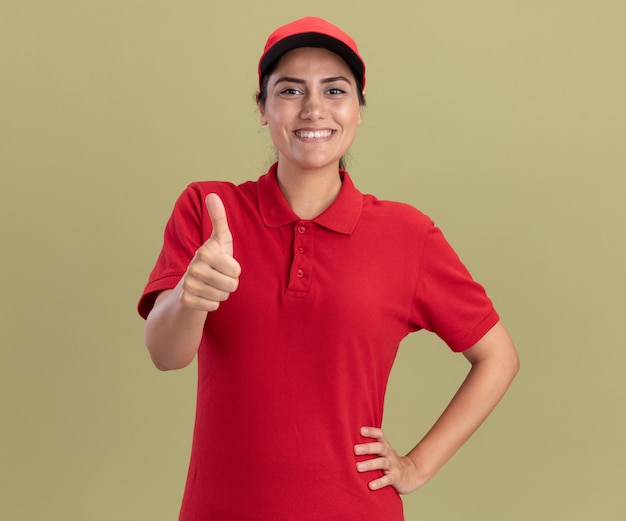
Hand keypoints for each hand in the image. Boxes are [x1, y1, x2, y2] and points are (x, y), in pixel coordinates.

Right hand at [179, 193, 240, 311]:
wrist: (192, 283)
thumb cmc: (213, 259)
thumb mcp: (219, 240)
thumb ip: (219, 218)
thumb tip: (212, 194)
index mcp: (204, 251)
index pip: (236, 270)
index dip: (235, 270)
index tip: (224, 265)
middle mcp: (193, 267)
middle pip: (232, 285)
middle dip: (229, 283)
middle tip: (219, 277)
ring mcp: (188, 284)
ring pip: (223, 296)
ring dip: (221, 293)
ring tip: (212, 285)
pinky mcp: (186, 300)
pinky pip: (213, 307)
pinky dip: (212, 304)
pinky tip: (204, 295)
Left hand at [354, 426, 420, 494]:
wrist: (411, 474)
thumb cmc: (389, 461)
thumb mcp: (382, 452)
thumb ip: (370, 447)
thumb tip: (347, 442)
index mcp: (385, 445)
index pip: (380, 435)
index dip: (371, 431)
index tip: (361, 430)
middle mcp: (389, 453)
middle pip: (380, 447)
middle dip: (367, 448)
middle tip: (355, 449)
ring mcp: (393, 465)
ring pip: (382, 462)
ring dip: (370, 464)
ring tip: (358, 467)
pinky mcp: (396, 477)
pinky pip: (388, 479)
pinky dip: (379, 482)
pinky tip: (370, 485)